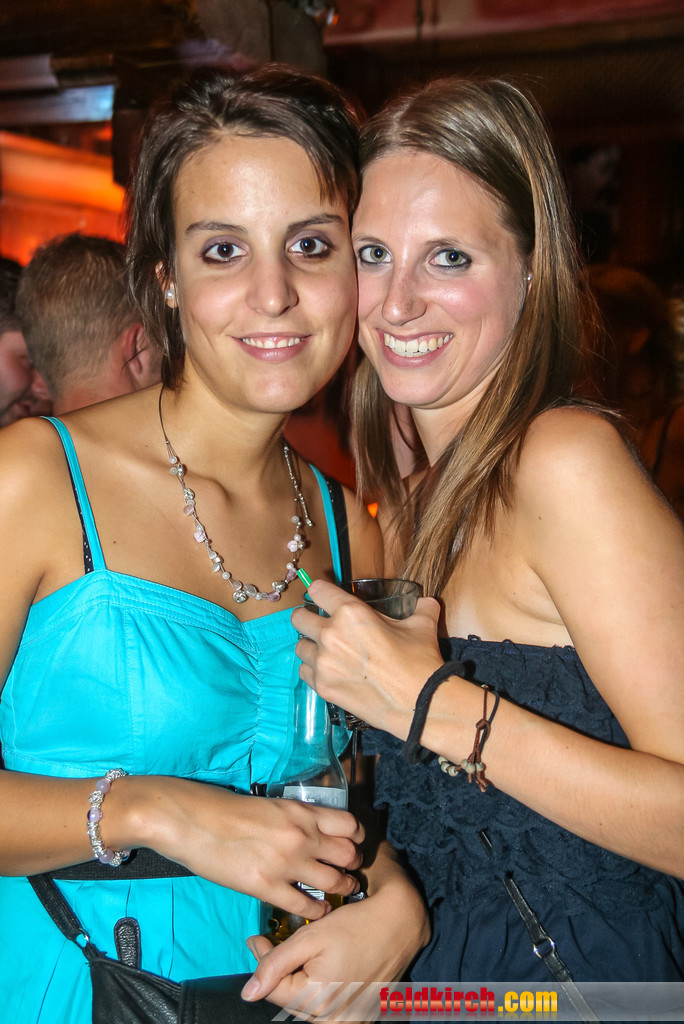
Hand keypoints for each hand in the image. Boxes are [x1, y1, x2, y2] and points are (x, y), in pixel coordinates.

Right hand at [147, 782, 363, 920]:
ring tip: (342, 892)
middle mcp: (301, 835)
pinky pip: (306, 905)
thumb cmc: (226, 810)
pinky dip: (318, 911)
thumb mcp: (271, 805)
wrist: (193, 820)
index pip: (349, 825)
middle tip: (351, 872)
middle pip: (349, 854)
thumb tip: (314, 832)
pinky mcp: (266, 887)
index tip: (353, 845)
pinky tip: (319, 911)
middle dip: (354, 865)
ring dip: (342, 888)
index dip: (356, 838)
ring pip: (335, 881)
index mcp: (301, 811)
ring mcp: (286, 862)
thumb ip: (296, 818)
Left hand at [241, 876, 428, 1018]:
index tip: (255, 938)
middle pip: (290, 1000)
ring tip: (295, 956)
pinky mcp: (360, 1016)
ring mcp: (350, 1021)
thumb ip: (276, 964)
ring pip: (307, 1007)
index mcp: (318, 1002)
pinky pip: (327, 1010)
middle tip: (272, 943)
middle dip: (279, 972)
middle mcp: (334, 1021)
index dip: (261, 961)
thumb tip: (247, 993)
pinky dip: (317, 992)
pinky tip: (318, 970)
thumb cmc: (356, 926)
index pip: (274, 989)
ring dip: (297, 983)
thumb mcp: (311, 937)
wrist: (400, 924)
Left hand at [291, 579, 443, 738]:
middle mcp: (330, 634)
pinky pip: (305, 671)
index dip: (321, 591)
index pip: (318, 590)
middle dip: (308, 618)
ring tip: (326, 651)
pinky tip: (329, 671)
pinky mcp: (322, 686)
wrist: (419, 704)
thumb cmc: (419, 661)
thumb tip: (426, 602)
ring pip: (300, 646)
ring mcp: (323, 662)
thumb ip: (420, 609)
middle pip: (298, 617)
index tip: (324, 596)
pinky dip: (313, 669)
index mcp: (350, 612)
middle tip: (321, 624)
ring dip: (311, 646)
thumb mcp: (422, 626)